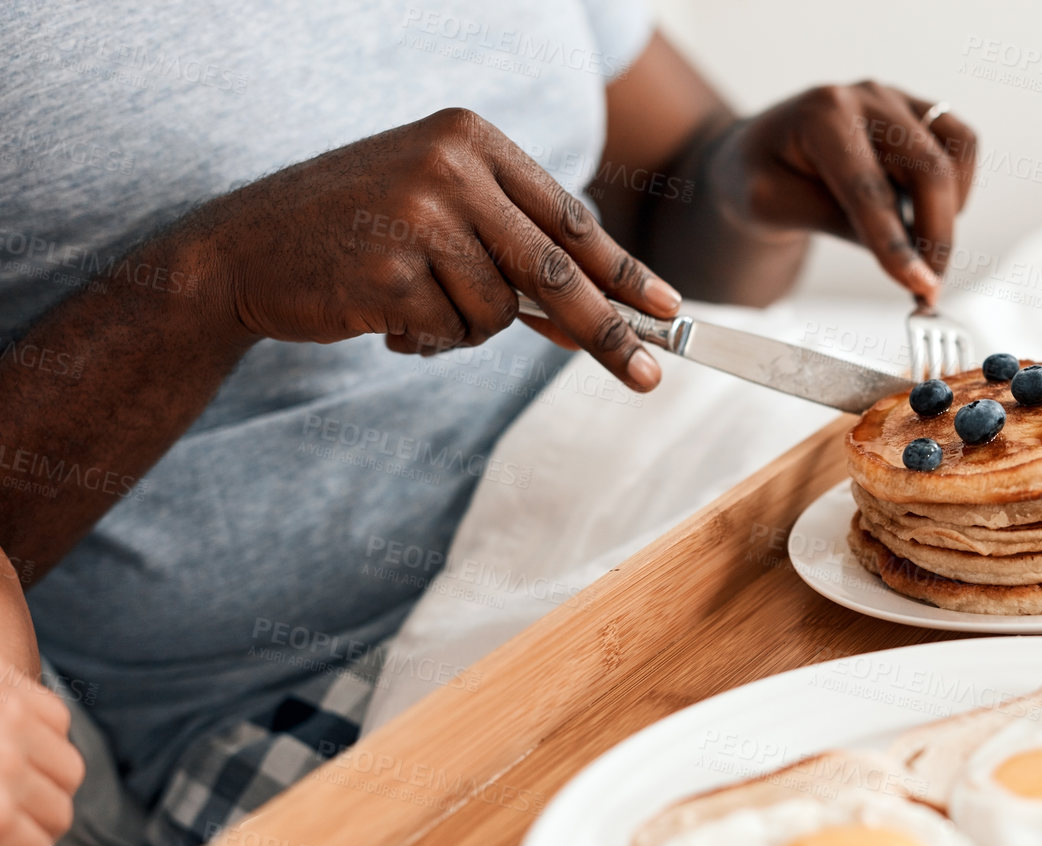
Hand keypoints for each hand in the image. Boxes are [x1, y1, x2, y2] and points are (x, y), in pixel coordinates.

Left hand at [0, 678, 82, 845]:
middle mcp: (8, 767)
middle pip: (59, 817)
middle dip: (34, 830)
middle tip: (8, 832)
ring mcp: (19, 724)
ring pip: (70, 773)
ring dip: (47, 785)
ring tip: (13, 786)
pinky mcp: (26, 693)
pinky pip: (61, 728)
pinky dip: (44, 741)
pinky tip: (13, 746)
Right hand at [194, 107, 682, 389]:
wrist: (240, 250)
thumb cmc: (352, 234)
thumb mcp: (437, 215)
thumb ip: (511, 250)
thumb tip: (594, 314)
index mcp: (470, 139)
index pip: (568, 217)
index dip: (623, 270)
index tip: (667, 309)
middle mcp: (450, 165)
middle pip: (555, 271)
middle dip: (606, 332)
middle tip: (647, 377)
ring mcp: (419, 215)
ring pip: (499, 312)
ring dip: (466, 329)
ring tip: (413, 303)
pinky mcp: (390, 270)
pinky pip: (451, 333)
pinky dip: (428, 340)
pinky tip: (382, 314)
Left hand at [713, 83, 976, 302]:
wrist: (754, 151)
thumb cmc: (756, 176)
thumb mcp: (772, 207)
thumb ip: (835, 224)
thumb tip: (905, 262)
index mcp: (822, 116)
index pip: (870, 189)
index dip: (897, 244)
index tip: (921, 287)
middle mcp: (866, 97)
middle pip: (928, 169)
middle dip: (936, 237)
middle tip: (928, 288)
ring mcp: (895, 99)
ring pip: (955, 153)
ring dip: (951, 210)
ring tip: (923, 250)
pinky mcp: (915, 110)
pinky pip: (961, 144)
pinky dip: (958, 185)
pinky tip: (928, 215)